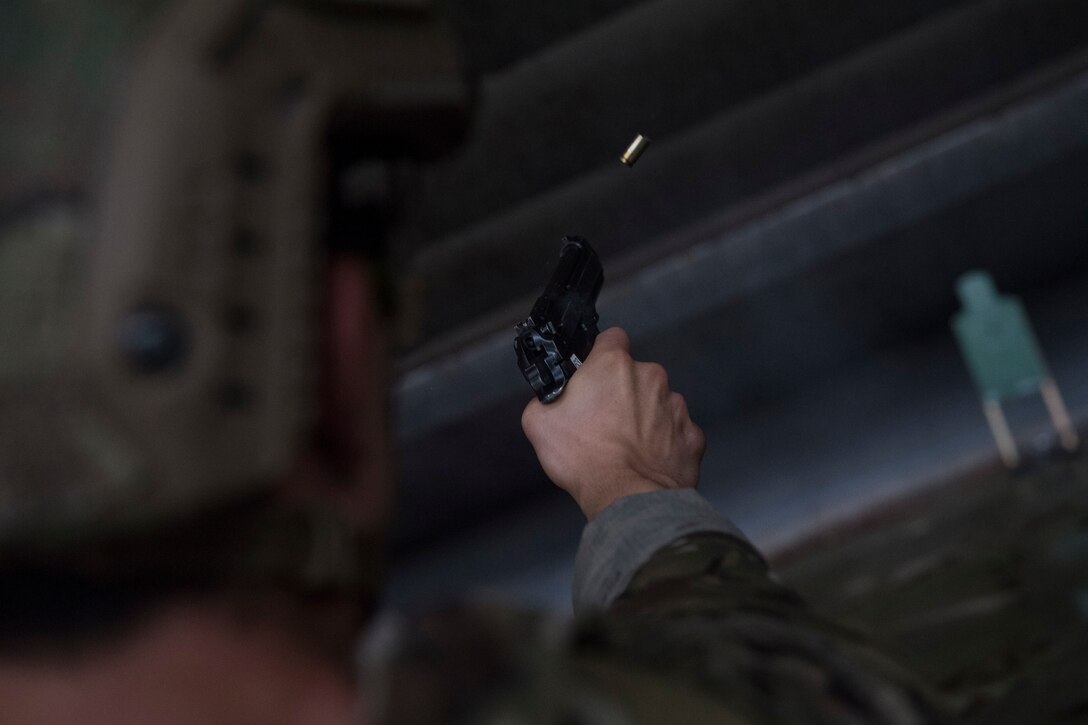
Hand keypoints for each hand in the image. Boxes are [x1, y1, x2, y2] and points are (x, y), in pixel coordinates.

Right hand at [521, 327, 705, 519]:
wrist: (626, 496)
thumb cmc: (584, 458)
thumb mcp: (539, 422)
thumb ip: (547, 398)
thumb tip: (551, 400)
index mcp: (614, 365)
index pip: (611, 339)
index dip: (601, 355)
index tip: (596, 373)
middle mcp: (650, 377)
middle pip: (636, 375)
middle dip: (623, 393)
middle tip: (604, 421)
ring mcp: (676, 406)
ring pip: (658, 404)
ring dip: (646, 418)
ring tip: (627, 446)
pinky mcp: (692, 435)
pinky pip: (678, 433)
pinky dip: (666, 444)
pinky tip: (648, 460)